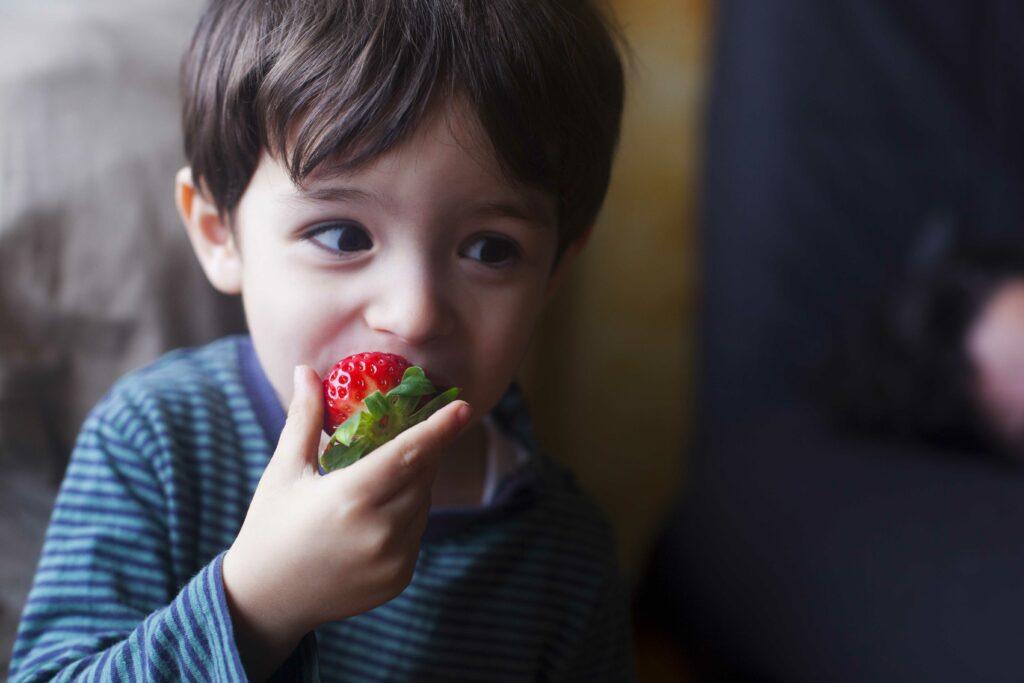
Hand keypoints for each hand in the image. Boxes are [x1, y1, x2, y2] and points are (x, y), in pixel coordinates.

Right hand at [222, 365, 470, 678]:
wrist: (266, 601)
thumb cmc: (270, 527)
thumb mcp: (284, 471)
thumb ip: (304, 420)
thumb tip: (306, 370)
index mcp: (350, 498)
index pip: (408, 454)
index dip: (439, 428)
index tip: (463, 406)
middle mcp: (379, 531)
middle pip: (421, 475)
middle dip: (421, 451)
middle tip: (408, 434)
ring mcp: (393, 559)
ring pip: (423, 504)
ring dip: (414, 483)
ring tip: (377, 479)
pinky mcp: (399, 578)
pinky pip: (416, 532)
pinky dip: (407, 515)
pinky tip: (375, 516)